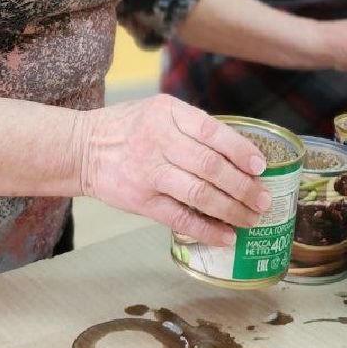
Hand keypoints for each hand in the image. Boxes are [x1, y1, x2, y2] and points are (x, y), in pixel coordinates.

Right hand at [76, 95, 269, 246]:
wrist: (82, 149)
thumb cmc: (128, 128)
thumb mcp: (158, 110)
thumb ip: (192, 126)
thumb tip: (240, 152)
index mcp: (166, 112)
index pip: (211, 131)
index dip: (240, 150)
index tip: (261, 166)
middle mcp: (157, 140)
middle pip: (210, 166)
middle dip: (243, 186)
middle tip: (264, 199)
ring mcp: (148, 172)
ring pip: (199, 194)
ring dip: (231, 210)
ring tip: (251, 219)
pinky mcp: (141, 201)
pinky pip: (180, 218)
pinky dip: (207, 230)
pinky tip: (226, 237)